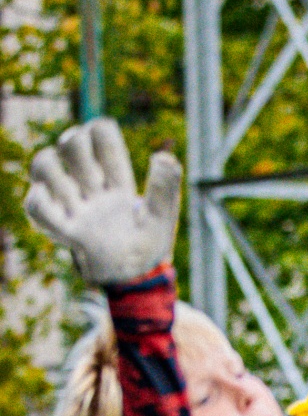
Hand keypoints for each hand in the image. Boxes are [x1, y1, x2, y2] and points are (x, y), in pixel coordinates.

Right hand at [24, 119, 181, 285]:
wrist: (135, 283)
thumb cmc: (149, 247)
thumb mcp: (163, 218)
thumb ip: (165, 188)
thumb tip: (163, 157)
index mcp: (117, 179)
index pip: (99, 132)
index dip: (99, 133)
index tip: (112, 164)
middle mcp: (92, 187)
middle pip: (69, 141)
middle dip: (77, 151)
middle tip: (95, 181)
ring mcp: (75, 206)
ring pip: (43, 164)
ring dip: (56, 178)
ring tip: (76, 202)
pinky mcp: (63, 229)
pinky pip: (35, 205)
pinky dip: (42, 204)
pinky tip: (64, 218)